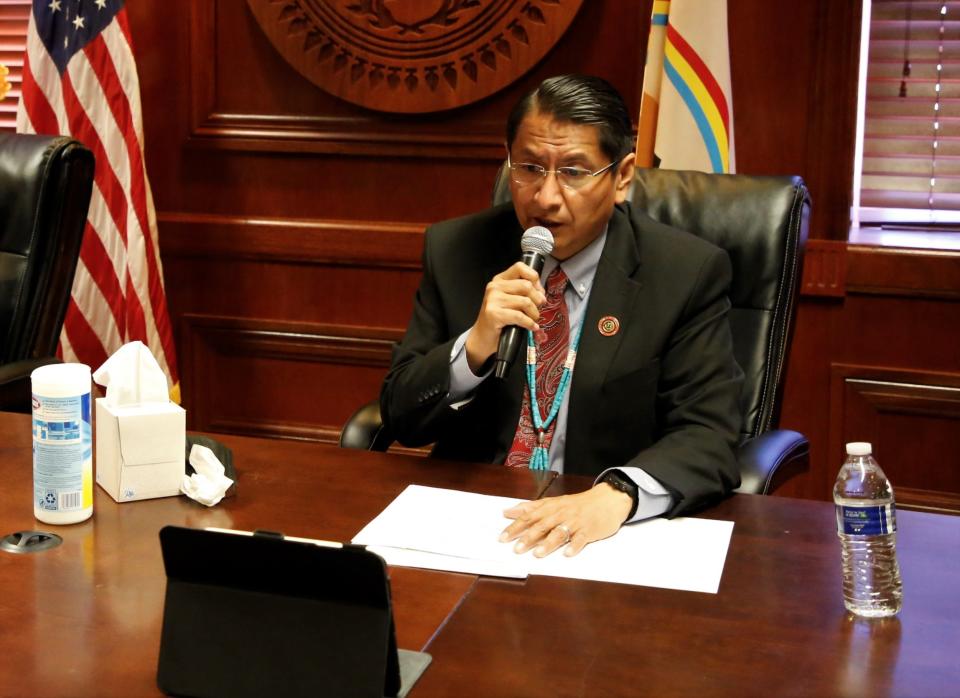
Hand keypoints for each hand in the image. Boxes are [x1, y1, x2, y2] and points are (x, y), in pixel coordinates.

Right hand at [464, 262, 544, 371]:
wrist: (483, 336)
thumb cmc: (499, 319)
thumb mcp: (510, 300)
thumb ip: (523, 292)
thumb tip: (541, 293)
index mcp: (499, 280)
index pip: (520, 267)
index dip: (534, 277)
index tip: (539, 290)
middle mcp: (494, 287)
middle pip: (526, 285)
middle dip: (537, 299)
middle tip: (538, 308)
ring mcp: (493, 300)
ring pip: (525, 301)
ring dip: (534, 313)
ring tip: (533, 319)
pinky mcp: (494, 314)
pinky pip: (520, 316)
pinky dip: (530, 323)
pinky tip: (532, 327)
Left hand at [499, 483, 632, 557]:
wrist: (607, 499)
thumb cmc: (577, 504)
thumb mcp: (553, 502)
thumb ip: (531, 507)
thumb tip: (508, 511)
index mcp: (551, 507)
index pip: (529, 516)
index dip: (515, 527)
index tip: (502, 537)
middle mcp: (561, 513)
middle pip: (542, 525)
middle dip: (529, 537)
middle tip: (516, 548)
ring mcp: (576, 522)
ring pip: (560, 532)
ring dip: (549, 543)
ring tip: (538, 553)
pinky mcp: (589, 530)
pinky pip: (581, 538)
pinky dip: (574, 545)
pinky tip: (568, 553)